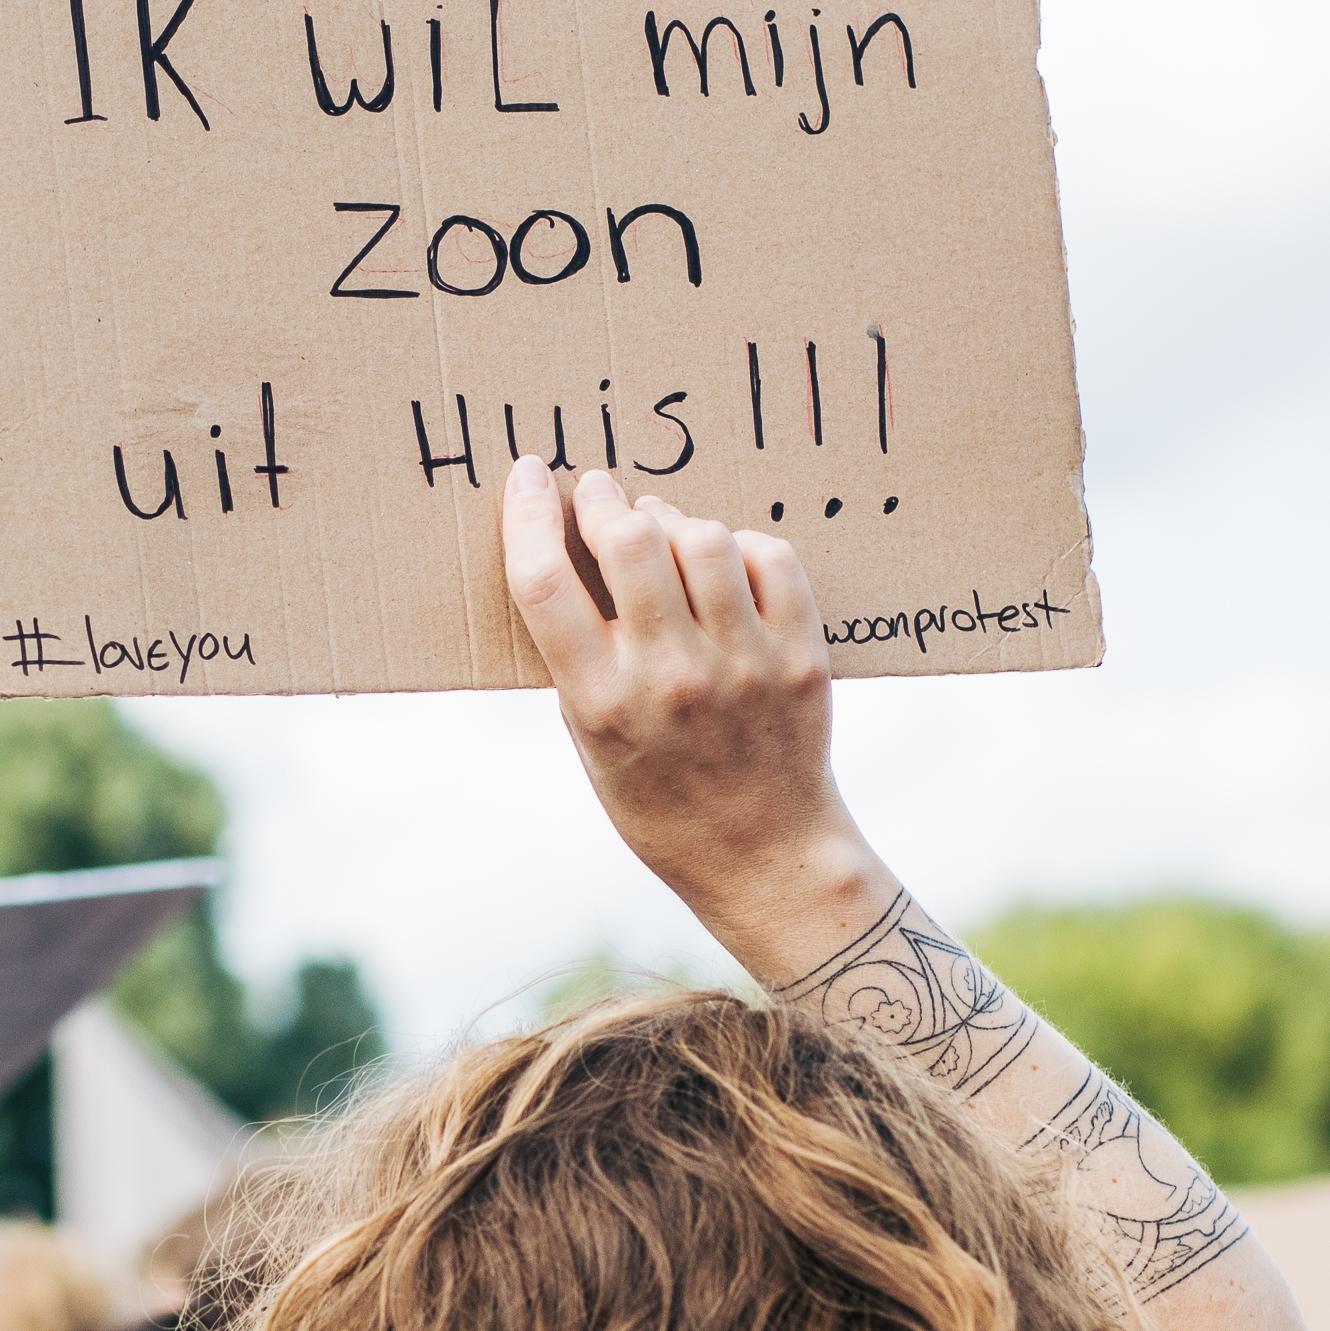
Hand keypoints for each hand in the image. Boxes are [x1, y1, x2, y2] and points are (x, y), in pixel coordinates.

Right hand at [500, 458, 885, 971]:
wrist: (763, 855)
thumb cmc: (659, 800)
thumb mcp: (589, 743)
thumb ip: (576, 656)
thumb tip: (567, 549)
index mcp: (601, 705)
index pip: (545, 583)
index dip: (529, 514)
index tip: (530, 475)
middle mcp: (670, 680)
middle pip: (630, 541)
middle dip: (607, 501)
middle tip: (601, 495)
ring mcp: (743, 667)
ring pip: (703, 538)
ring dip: (674, 521)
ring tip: (663, 532)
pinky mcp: (800, 658)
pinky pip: (770, 558)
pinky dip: (741, 548)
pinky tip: (724, 565)